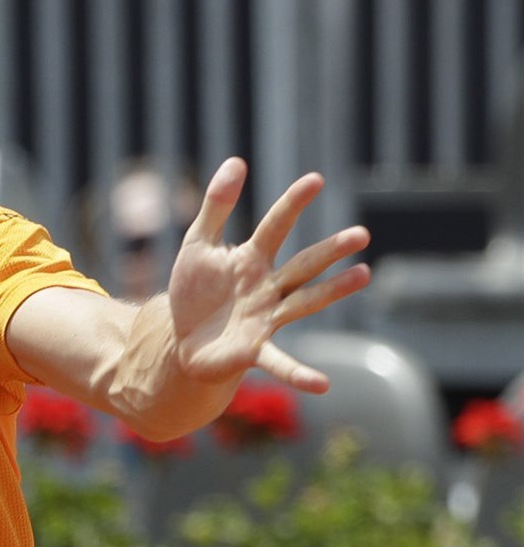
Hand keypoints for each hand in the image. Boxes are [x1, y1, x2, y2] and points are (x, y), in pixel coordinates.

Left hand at [169, 158, 370, 392]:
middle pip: (303, 265)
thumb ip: (215, 206)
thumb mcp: (197, 245)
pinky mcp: (254, 350)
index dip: (291, 204)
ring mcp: (265, 319)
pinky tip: (322, 385)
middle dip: (330, 250)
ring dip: (333, 291)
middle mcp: (266, 288)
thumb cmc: (195, 292)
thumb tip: (237, 161)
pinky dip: (299, 374)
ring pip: (304, 302)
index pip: (274, 227)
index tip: (315, 179)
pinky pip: (281, 362)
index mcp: (251, 260)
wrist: (181, 341)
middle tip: (362, 233)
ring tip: (364, 276)